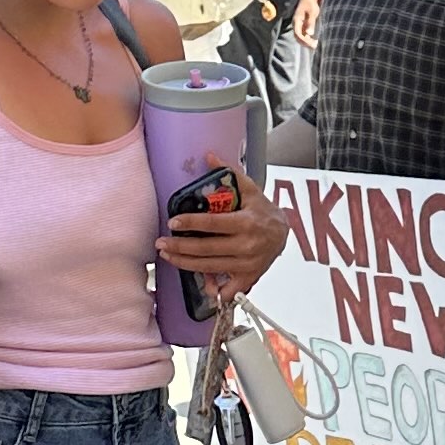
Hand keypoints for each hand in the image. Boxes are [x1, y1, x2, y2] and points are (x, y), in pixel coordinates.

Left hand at [158, 169, 288, 298]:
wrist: (284, 234)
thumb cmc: (263, 211)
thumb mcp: (250, 189)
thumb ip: (229, 173)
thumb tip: (208, 156)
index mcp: (246, 222)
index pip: (213, 223)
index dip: (191, 222)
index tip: (173, 222)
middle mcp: (246, 245)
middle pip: (206, 249)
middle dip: (180, 246)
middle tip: (161, 242)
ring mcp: (247, 264)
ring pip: (210, 267)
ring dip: (185, 263)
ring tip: (167, 255)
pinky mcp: (249, 277)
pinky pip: (229, 289)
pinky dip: (215, 289)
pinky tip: (202, 284)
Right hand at [290, 0, 324, 49]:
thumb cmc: (311, 4)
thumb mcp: (312, 12)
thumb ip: (310, 23)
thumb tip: (309, 34)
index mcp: (296, 21)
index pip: (297, 34)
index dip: (303, 40)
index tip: (311, 44)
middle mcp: (295, 24)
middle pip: (297, 37)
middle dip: (305, 43)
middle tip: (315, 46)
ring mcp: (298, 25)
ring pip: (300, 37)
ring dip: (306, 42)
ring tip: (315, 45)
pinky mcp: (302, 26)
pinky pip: (303, 35)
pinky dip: (308, 39)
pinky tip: (315, 41)